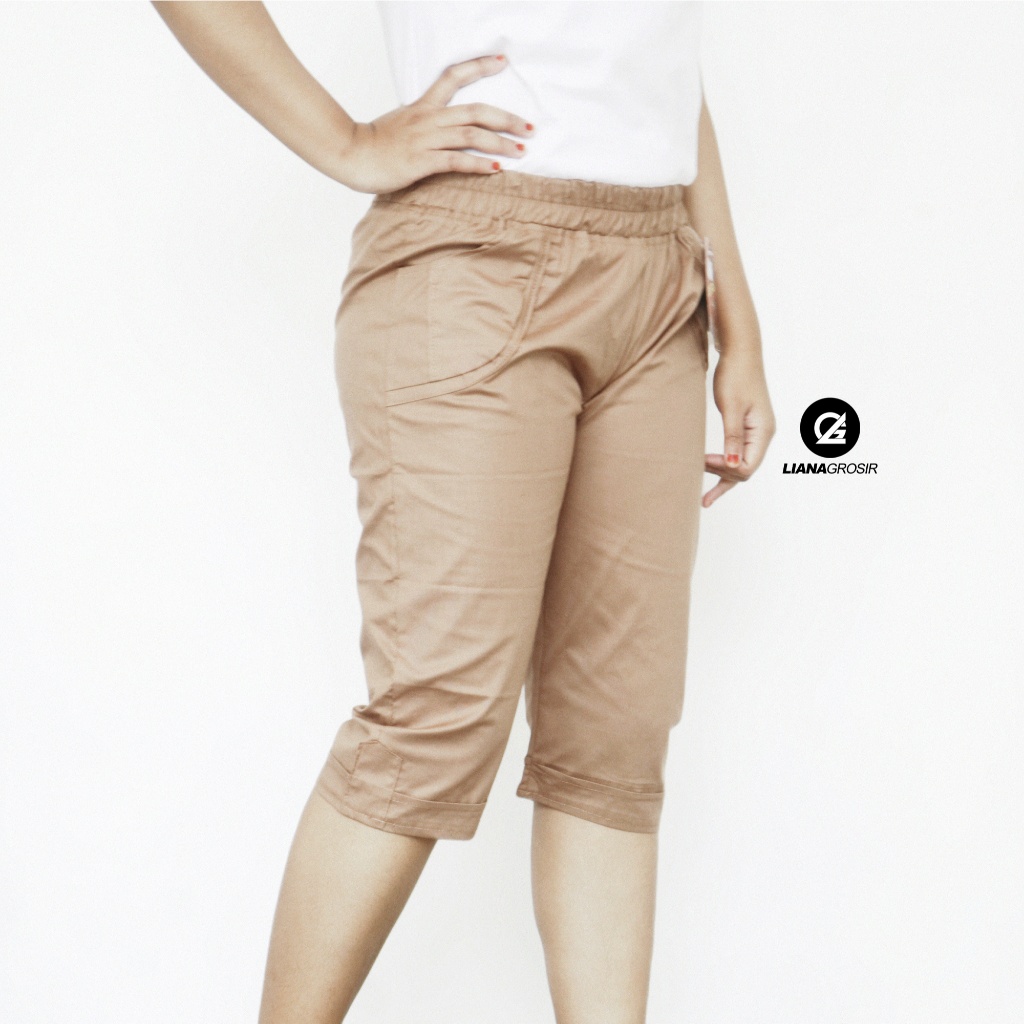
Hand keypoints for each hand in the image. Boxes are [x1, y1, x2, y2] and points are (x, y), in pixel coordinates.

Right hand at [335, 54, 532, 193]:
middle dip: (507, 119)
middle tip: (529, 127)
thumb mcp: (400, 125)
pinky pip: (456, 160)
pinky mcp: (421, 162)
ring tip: (521, 151)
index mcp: (423, 107)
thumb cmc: (373, 145)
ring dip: (500, 144)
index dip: (479, 66)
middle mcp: (428, 119)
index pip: (453, 76)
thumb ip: (423, 125)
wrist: (349, 154)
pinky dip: (479, 164)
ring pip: (471, 135)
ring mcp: (426, 140)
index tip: (502, 61)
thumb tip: (441, 132)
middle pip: (476, 111)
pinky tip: (496, 170)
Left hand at [703, 345, 775, 506]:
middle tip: (700, 494)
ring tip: (704, 498)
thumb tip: (734, 466)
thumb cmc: (735, 375)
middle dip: (723, 480)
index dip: (725, 470)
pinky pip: (738, 454)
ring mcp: (756, 432)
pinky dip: (725, 466)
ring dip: (723, 478)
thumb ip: (732, 438)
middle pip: (746, 470)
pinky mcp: (746, 427)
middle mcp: (763, 435)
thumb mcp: (732, 407)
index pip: (747, 467)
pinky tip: (711, 472)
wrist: (740, 352)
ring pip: (741, 465)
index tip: (701, 462)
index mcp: (763, 431)